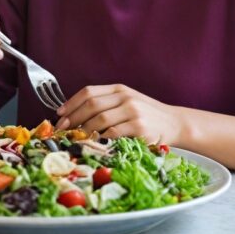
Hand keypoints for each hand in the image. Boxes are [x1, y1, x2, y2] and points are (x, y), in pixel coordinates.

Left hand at [54, 84, 181, 143]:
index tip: (60, 114)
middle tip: (63, 130)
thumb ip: (106, 104)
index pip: (89, 92)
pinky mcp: (139, 127)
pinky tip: (93, 144)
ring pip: (100, 119)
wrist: (174, 123)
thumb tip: (75, 116)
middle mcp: (125, 97)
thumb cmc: (146, 115)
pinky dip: (100, 139)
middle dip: (73, 118)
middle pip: (91, 105)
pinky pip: (112, 133)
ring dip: (84, 130)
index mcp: (119, 89)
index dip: (71, 103)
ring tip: (76, 138)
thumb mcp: (127, 102)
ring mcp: (133, 111)